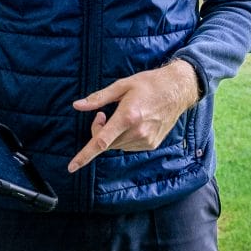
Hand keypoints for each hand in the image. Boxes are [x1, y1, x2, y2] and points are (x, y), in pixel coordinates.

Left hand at [67, 60, 199, 173]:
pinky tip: (135, 122)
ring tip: (124, 116)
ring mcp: (146, 140)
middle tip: (102, 115)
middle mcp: (137, 131)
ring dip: (114, 135)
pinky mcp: (152, 144)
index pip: (101, 141)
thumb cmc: (149, 83)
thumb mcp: (122, 85)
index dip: (84, 155)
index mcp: (127, 116)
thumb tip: (77, 105)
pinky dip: (125, 137)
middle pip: (107, 143)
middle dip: (99, 131)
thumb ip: (99, 98)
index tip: (72, 167)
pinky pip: (129, 146)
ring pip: (118, 145)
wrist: (178, 89)